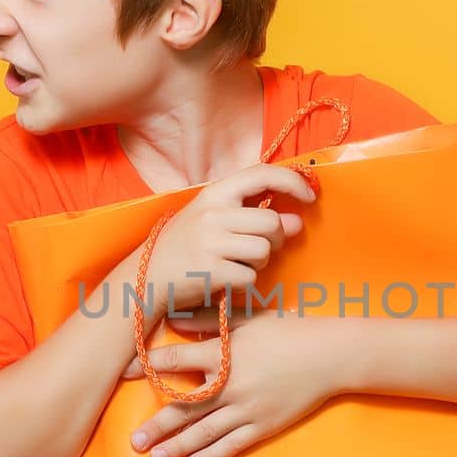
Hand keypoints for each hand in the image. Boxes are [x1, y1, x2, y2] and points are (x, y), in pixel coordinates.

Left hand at [123, 306, 342, 456]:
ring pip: (204, 432)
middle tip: (134, 442)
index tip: (124, 374)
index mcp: (224, 353)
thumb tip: (172, 320)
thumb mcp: (247, 319)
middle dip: (157, 426)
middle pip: (184, 408)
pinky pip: (232, 445)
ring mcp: (247, 408)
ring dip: (176, 447)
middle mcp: (231, 384)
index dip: (147, 367)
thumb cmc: (288, 331)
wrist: (330, 355)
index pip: (175, 362)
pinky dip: (211, 456)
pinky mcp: (263, 425)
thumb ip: (207, 320)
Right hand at [144, 163, 314, 315]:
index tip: (310, 195)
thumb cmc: (186, 245)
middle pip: (271, 222)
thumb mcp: (214, 219)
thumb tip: (297, 221)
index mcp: (214, 193)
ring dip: (260, 263)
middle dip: (277, 239)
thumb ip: (254, 215)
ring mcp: (209, 242)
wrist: (146, 276)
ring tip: (239, 263)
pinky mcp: (209, 271)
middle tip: (263, 247)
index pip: (262, 173)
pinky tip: (227, 279)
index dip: (292, 182)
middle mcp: (212, 213)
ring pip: (264, 251)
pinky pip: (250, 277)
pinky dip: (246, 282)